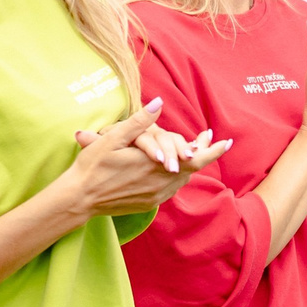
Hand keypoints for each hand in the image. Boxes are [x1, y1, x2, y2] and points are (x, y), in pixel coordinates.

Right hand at [61, 99, 213, 217]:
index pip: (195, 159)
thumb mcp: (113, 138)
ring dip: (189, 166)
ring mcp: (155, 196)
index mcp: (156, 165)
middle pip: (192, 169)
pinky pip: (170, 189)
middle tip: (210, 140)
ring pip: (182, 179)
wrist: (78, 199)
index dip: (213, 150)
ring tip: (192, 151)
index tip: (228, 141)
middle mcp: (160, 183)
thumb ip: (140, 121)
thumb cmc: (92, 166)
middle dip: (203, 153)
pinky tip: (172, 168)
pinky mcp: (148, 203)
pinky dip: (177, 177)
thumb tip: (159, 102)